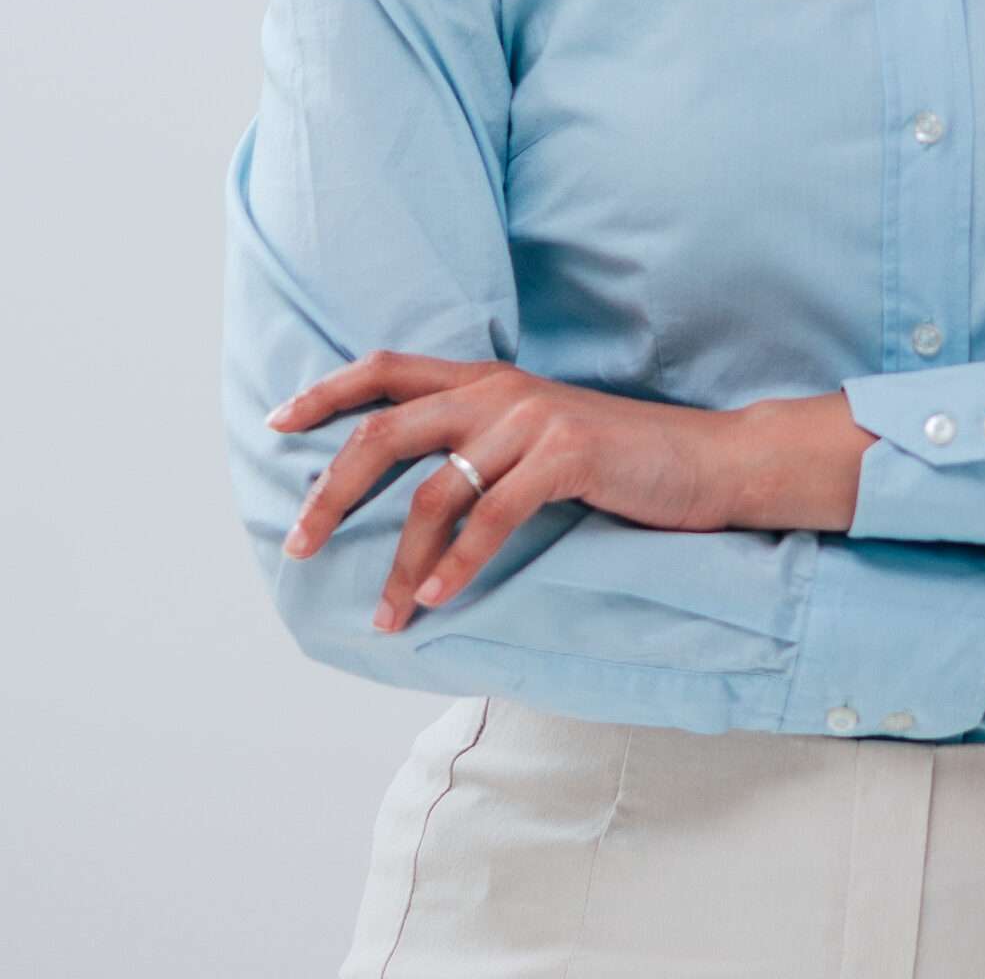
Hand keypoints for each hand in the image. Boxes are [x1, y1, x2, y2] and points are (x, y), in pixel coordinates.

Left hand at [266, 355, 738, 627]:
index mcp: (486, 380)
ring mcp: (533, 419)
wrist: (706, 459)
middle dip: (332, 490)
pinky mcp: (568, 455)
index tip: (278, 424)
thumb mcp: (537, 438)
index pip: (388, 368)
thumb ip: (480, 442)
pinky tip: (436, 601)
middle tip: (298, 544)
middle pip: (386, 431)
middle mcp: (500, 390)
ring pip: (434, 493)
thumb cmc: (618, 461)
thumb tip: (412, 492)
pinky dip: (458, 565)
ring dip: (399, 563)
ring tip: (385, 616)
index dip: (328, 391)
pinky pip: (492, 516)